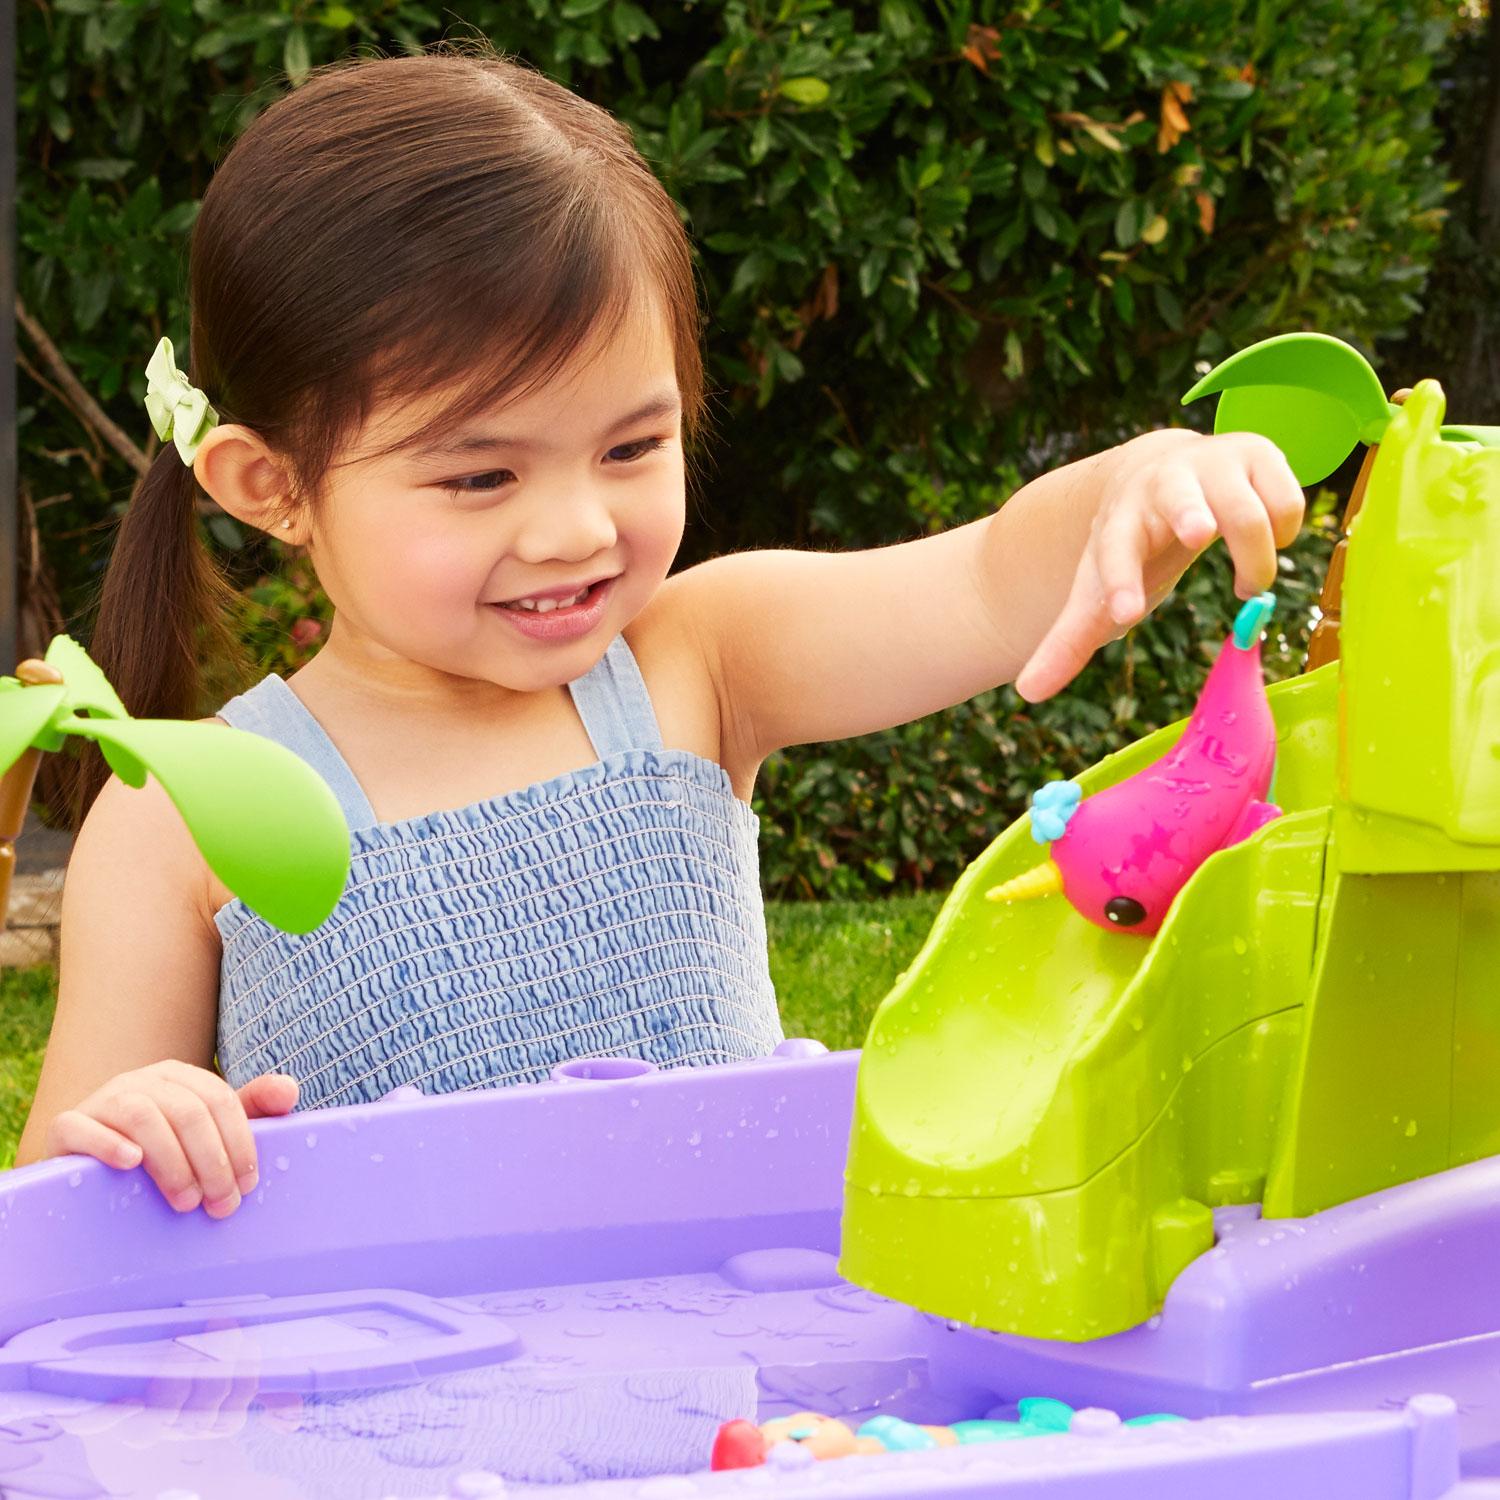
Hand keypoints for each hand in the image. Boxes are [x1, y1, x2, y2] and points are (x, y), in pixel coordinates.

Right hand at [44, 1061, 298, 1217]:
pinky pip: (82, 1126)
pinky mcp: (66, 1126)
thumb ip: (251, 1110)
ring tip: (185, 1201)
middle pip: (187, 1111)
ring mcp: (102, 1100)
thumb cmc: (163, 1150)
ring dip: (171, 1162)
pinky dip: (108, 1144)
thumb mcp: (209, 1131)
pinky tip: (131, 1164)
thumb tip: (290, 1089)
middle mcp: (142, 1080)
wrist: (90, 1167)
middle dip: (211, 1162)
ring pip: (142, 1116)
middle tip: (220, 1206)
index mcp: (181, 1077)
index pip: (220, 1099)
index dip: (239, 1142)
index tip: (248, 1185)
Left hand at [1013, 431, 1304, 701]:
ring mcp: (1213, 463)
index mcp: (1119, 521)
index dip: (1119, 582)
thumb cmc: (1130, 543)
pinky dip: (1285, 533)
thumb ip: (1066, 642)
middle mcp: (1164, 484)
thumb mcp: (1096, 590)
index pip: (1114, 552)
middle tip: (1196, 532)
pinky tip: (1268, 543)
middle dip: (1188, 512)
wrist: (1157, 471)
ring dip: (1255, 560)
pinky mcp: (1258, 454)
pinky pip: (1288, 499)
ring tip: (1246, 585)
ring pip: (1248, 510)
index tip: (1124, 614)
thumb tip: (1028, 692)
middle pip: (1179, 500)